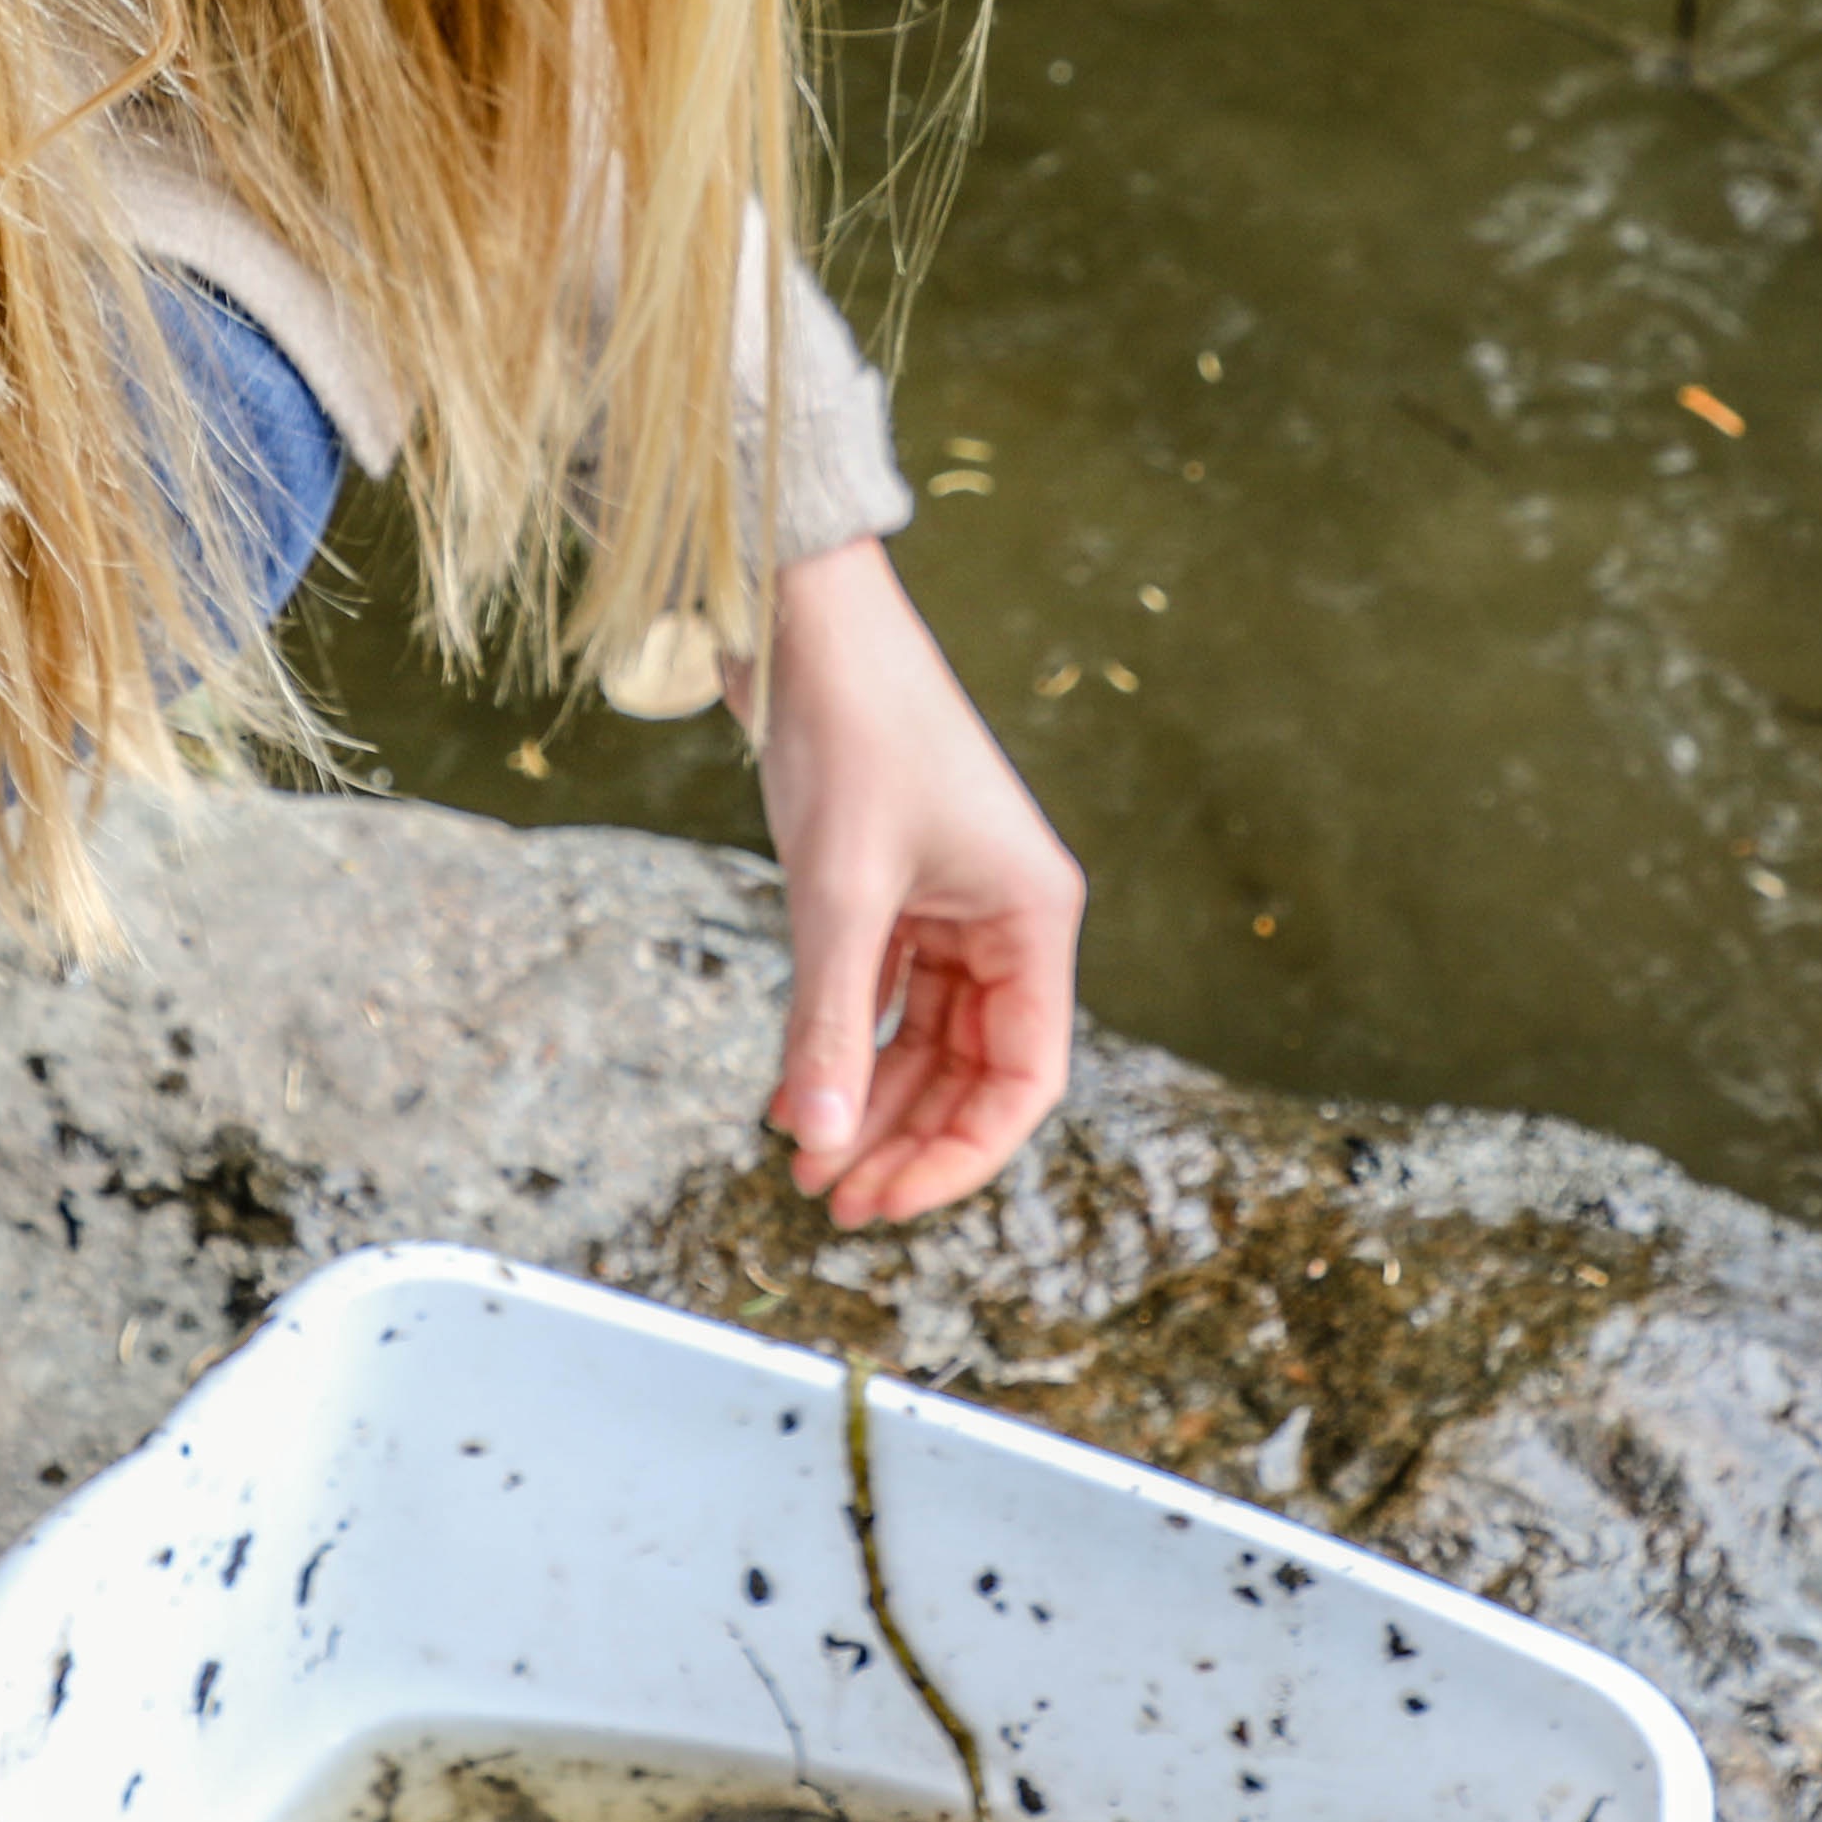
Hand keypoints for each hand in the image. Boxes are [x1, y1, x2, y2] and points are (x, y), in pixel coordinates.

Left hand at [741, 535, 1083, 1226]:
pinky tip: (789, 1093)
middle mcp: (1006, 918)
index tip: (886, 1199)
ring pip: (924, 1041)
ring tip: (804, 1160)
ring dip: (866, 1100)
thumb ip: (830, 1021)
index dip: (961, 1154)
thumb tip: (813, 1139)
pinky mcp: (898, 888)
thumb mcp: (838, 892)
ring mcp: (952, 904)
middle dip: (903, 1138)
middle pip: (972, 1070)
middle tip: (830, 1198)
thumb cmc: (852, 731)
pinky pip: (884, 996)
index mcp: (1033, 917)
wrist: (807, 623)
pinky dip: (842, 1044)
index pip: (1024, 1078)